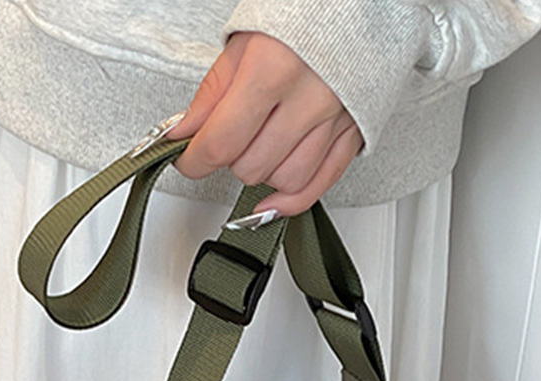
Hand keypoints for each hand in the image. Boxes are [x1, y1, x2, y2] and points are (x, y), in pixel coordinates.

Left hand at [173, 31, 363, 216]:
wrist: (358, 3)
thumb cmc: (302, 14)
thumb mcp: (244, 41)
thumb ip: (212, 93)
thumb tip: (182, 133)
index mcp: (273, 68)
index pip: (221, 142)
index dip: (194, 160)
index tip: (187, 160)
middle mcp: (308, 97)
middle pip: (251, 166)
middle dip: (231, 159)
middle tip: (230, 137)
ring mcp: (336, 118)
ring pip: (285, 180)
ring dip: (263, 173)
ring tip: (259, 146)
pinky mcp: (355, 131)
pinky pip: (321, 183)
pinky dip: (293, 200)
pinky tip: (273, 201)